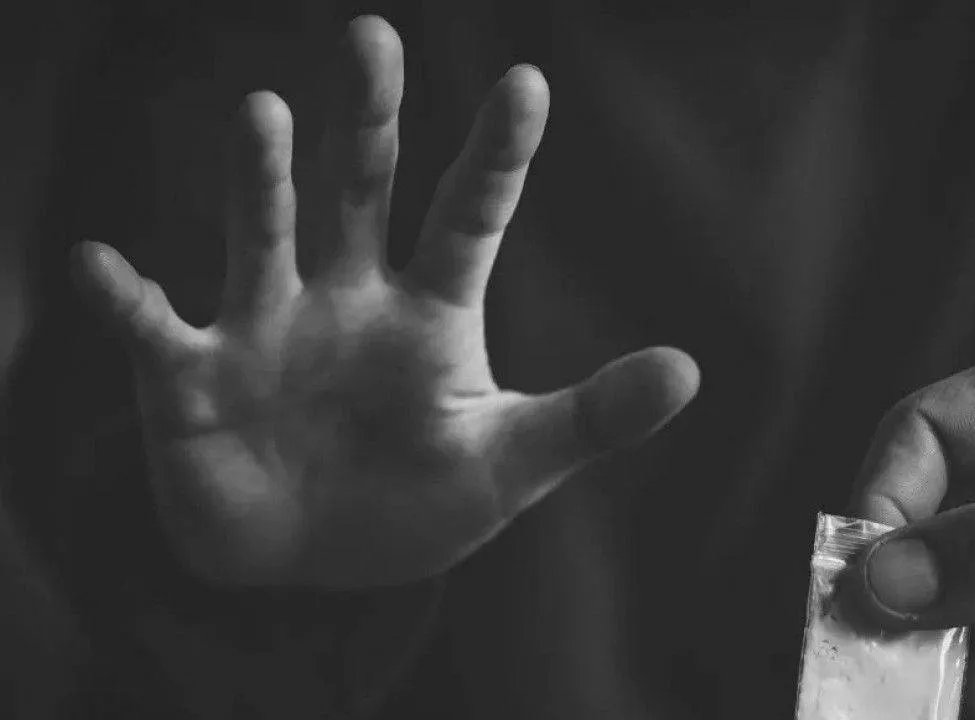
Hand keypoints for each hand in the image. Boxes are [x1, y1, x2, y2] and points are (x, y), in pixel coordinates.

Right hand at [70, 16, 698, 587]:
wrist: (312, 568)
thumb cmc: (414, 503)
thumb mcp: (511, 464)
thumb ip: (592, 418)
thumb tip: (690, 370)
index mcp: (428, 312)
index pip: (467, 216)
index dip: (496, 155)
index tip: (528, 83)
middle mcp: (345, 297)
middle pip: (358, 190)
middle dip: (366, 119)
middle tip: (375, 38)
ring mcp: (265, 330)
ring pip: (262, 235)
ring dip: (259, 180)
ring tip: (262, 113)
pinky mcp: (192, 379)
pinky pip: (153, 330)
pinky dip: (126, 301)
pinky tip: (102, 265)